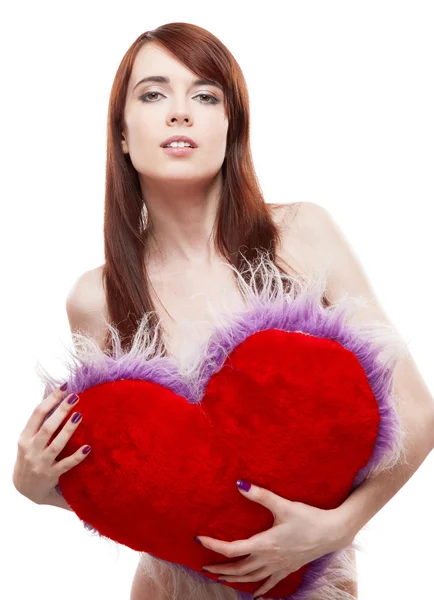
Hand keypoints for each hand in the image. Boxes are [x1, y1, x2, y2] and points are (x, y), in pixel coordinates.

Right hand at [12, 384, 90, 505]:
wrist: (25, 490)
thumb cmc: (30, 458)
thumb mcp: (28, 441)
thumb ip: (40, 424)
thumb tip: (58, 399)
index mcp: (25, 438)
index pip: (36, 414)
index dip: (50, 399)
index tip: (64, 388)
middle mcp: (31, 450)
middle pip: (47, 427)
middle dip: (61, 411)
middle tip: (75, 397)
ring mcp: (40, 464)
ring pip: (56, 445)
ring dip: (68, 430)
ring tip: (79, 416)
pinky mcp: (51, 476)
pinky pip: (66, 465)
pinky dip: (77, 456)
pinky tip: (88, 448)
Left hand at [195, 480, 347, 598]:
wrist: (332, 532)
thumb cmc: (308, 517)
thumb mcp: (283, 505)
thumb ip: (260, 495)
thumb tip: (239, 484)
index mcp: (264, 543)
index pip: (232, 549)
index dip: (214, 545)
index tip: (199, 540)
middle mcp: (269, 558)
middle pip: (239, 569)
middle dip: (220, 568)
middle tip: (204, 567)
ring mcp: (279, 566)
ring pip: (251, 578)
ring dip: (234, 579)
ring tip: (220, 578)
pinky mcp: (289, 568)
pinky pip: (270, 584)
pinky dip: (260, 590)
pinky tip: (255, 596)